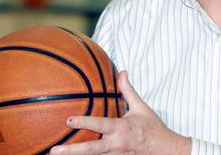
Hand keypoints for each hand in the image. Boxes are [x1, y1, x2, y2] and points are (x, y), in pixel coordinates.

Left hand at [50, 71, 190, 154]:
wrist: (166, 150)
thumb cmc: (153, 128)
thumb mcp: (141, 107)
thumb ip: (128, 91)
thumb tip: (121, 72)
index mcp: (121, 129)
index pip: (100, 125)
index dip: (85, 122)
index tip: (68, 120)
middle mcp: (116, 145)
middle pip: (90, 150)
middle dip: (71, 151)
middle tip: (54, 151)